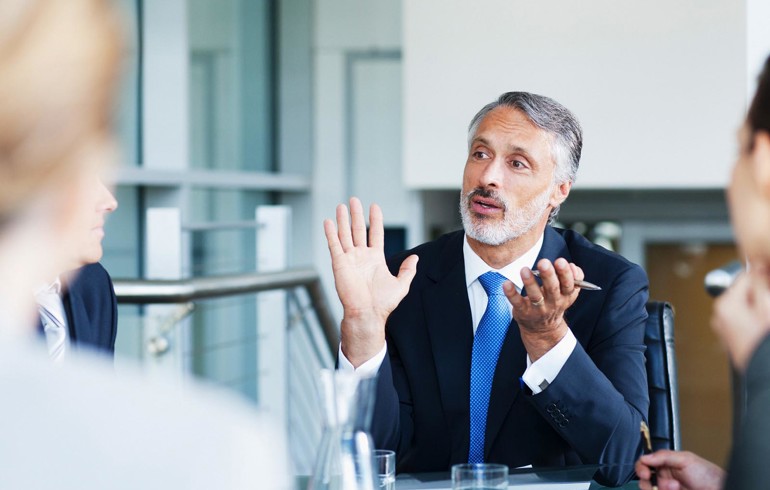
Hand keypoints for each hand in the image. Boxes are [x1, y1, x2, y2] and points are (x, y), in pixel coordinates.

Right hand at [323, 197, 417, 366]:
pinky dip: (331, 233)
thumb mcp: (401, 284)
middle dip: (356, 215)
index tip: (374, 206)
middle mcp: (361, 256)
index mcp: (375, 258)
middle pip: (358, 230)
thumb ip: (407, 270)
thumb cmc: (383, 303)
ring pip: (345, 234)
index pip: (375, 233)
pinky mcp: (339, 263)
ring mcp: (349, 259)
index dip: (375, 220)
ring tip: (341, 205)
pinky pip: (334, 245)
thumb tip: (415, 258)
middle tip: (354, 200)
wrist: (367, 313)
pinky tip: (329, 222)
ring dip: (343, 220)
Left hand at [503, 258, 582, 360]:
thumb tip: (573, 266)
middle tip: (543, 262)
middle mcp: (553, 303)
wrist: (543, 329)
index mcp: (565, 296)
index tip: (561, 261)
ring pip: (535, 296)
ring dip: (530, 283)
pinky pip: (517, 302)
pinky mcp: (523, 311)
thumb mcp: (568, 294)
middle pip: (552, 289)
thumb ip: (574, 279)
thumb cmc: (554, 303)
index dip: (566, 274)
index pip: (568, 285)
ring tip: (524, 270)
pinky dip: (511, 293)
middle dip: (548, 275)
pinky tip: (507, 284)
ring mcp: (537, 309)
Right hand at [636, 450, 724, 489]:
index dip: (641, 469)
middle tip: (660, 485)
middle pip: (644, 482)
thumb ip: (664, 456)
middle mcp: (664, 479)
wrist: (720, 489)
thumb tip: (645, 457)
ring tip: (676, 488)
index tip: (645, 474)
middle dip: (649, 484)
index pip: (645, 465)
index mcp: (665, 465)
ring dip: (661, 489)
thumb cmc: (708, 474)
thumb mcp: (686, 459)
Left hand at [711, 270, 769, 371]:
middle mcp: (721, 315)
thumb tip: (756, 266)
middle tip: (768, 310)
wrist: (764, 376)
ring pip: (750, 307)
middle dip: (764, 296)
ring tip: (766, 320)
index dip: (763, 277)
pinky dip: (759, 319)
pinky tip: (765, 327)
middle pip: (747, 293)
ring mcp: (726, 328)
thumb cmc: (764, 344)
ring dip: (763, 308)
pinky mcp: (735, 337)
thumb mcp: (767, 308)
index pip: (745, 277)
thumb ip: (760, 284)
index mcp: (726, 305)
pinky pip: (748, 320)